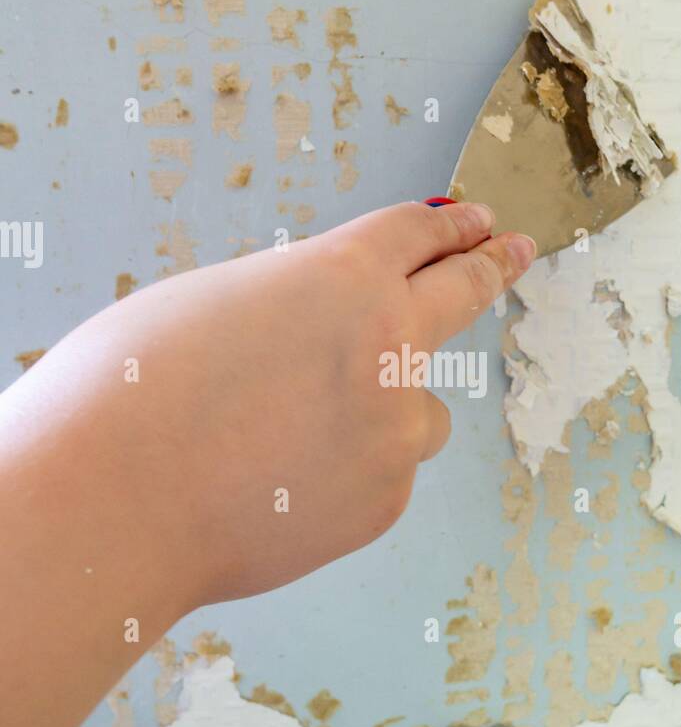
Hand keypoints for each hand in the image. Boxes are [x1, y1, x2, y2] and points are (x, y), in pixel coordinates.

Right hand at [6, 202, 535, 612]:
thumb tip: (323, 329)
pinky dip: (344, 477)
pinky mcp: (386, 501)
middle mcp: (391, 344)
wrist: (117, 504)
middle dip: (493, 263)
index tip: (479, 223)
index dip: (451, 224)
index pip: (418, 234)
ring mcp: (397, 429)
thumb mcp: (211, 304)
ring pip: (417, 413)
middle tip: (516, 248)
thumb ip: (292, 305)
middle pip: (464, 289)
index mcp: (342, 275)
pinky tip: (275, 486)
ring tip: (287, 438)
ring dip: (382, 412)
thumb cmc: (134, 394)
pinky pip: (381, 476)